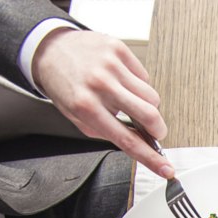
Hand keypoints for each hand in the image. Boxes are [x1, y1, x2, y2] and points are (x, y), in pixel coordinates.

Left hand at [32, 28, 174, 177]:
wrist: (51, 48)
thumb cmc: (65, 85)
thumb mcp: (77, 116)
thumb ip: (107, 131)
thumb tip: (139, 142)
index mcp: (86, 107)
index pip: (127, 140)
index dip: (151, 158)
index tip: (166, 169)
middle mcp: (100, 85)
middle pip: (149, 115)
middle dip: (158, 129)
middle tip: (155, 132)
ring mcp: (111, 66)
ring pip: (151, 96)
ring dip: (147, 105)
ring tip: (129, 100)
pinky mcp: (119, 50)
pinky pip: (144, 76)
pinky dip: (138, 84)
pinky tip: (123, 81)